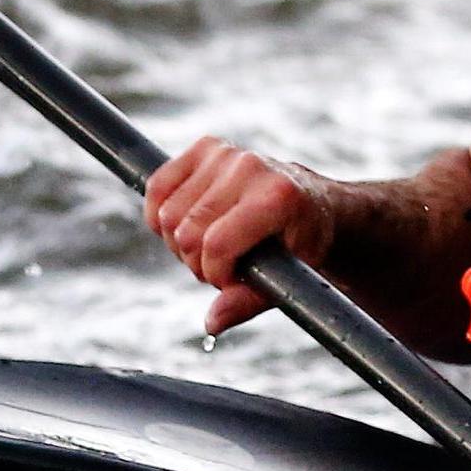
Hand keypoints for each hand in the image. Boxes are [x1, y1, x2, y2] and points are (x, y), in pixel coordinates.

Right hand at [144, 137, 335, 334]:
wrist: (312, 202)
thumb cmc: (301, 244)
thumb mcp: (288, 278)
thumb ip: (248, 301)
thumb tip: (211, 323)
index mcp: (278, 197)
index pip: (216, 244)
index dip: (215, 274)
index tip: (231, 280)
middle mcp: (250, 167)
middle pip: (187, 233)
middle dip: (197, 263)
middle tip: (220, 266)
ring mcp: (226, 153)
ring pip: (167, 214)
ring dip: (179, 242)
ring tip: (208, 246)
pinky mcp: (206, 147)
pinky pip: (158, 186)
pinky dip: (159, 215)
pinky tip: (182, 226)